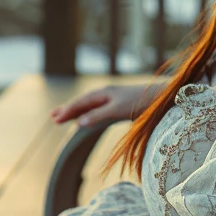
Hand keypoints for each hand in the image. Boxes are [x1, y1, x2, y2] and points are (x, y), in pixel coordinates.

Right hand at [49, 80, 167, 127]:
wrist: (162, 97)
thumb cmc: (141, 102)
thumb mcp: (117, 110)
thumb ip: (98, 115)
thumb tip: (78, 122)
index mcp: (104, 93)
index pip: (81, 102)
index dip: (68, 111)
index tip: (55, 119)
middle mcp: (107, 93)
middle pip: (83, 101)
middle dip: (69, 108)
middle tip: (53, 116)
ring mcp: (114, 97)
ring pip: (91, 104)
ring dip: (78, 110)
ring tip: (66, 115)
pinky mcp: (121, 103)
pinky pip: (99, 107)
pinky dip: (89, 112)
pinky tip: (89, 115)